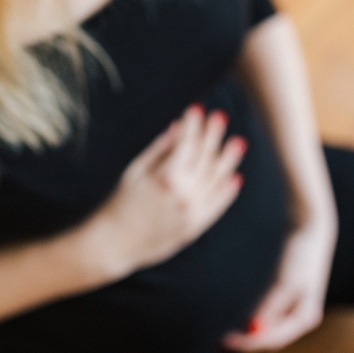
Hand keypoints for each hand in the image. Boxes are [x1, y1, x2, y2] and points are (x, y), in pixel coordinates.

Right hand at [89, 105, 247, 278]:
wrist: (116, 243)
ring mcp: (193, 213)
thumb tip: (179, 127)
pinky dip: (228, 191)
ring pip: (217, 180)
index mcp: (167, 177)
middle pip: (206, 158)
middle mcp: (185, 195)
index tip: (196, 109)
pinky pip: (218, 206)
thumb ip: (160, 148)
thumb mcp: (135, 170)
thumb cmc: (120, 201)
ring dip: (228, 160)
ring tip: (238, 142)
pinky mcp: (195, 227)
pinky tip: (235, 177)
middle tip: (220, 116)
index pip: (188, 144)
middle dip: (213, 135)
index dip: (193, 125)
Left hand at [220, 211, 337, 351]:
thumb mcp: (287, 281)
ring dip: (244, 328)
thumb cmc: (300, 253)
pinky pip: (262, 312)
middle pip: (268, 336)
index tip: (224, 340)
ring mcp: (291, 306)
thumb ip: (272, 305)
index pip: (273, 339)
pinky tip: (231, 311)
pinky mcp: (281, 293)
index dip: (248, 342)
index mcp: (304, 317)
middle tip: (216, 339)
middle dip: (244, 339)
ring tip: (219, 329)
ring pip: (263, 325)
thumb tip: (253, 327)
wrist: (309, 226)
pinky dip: (247, 313)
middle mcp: (298, 316)